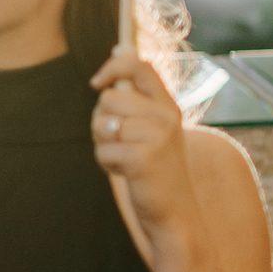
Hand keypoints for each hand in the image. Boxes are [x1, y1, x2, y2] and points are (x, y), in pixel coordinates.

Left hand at [91, 53, 196, 237]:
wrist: (176, 213)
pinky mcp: (143, 158)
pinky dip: (107, 163)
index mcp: (168, 106)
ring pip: (102, 123)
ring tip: (124, 158)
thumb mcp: (153, 130)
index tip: (96, 82)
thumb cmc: (156, 172)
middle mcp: (166, 116)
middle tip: (120, 141)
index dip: (112, 66)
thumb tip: (115, 58)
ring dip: (103, 144)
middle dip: (101, 121)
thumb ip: (136, 99)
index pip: (139, 65)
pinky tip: (126, 172)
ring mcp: (157, 136)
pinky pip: (103, 149)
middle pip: (109, 97)